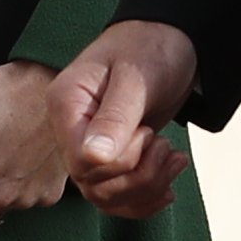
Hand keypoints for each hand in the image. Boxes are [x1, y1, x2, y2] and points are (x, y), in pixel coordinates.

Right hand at [46, 20, 198, 220]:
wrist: (167, 41)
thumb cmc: (149, 48)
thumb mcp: (136, 78)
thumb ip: (116, 117)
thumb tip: (94, 157)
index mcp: (66, 105)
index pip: (80, 161)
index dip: (121, 161)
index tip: (148, 132)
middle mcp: (71, 130)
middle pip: (93, 185)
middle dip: (140, 176)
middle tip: (166, 146)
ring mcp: (88, 146)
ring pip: (105, 196)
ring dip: (147, 187)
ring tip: (174, 159)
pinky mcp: (110, 158)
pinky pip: (117, 197)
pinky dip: (145, 200)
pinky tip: (167, 186)